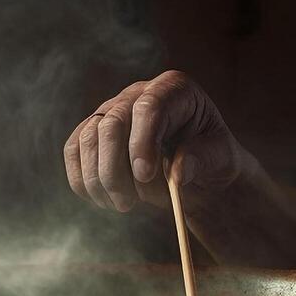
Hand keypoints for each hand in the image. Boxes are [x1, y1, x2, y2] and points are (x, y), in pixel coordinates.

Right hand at [63, 70, 243, 211]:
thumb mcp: (222, 158)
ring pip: (88, 138)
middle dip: (115, 168)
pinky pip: (74, 151)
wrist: (198, 171)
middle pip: (112, 122)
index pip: (149, 107)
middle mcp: (138, 93)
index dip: (142, 142)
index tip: (145, 175)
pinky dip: (82, 179)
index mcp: (174, 89)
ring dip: (99, 179)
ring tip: (122, 206)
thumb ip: (203, 159)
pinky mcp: (94, 131)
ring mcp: (113, 110)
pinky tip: (103, 200)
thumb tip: (177, 172)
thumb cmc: (213, 159)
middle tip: (128, 204)